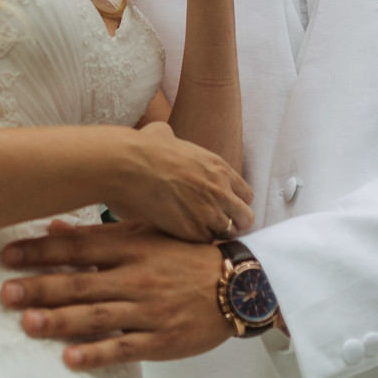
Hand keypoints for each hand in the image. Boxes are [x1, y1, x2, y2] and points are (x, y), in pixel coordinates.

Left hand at [0, 220, 236, 369]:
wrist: (240, 283)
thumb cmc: (187, 255)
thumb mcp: (146, 234)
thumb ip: (99, 235)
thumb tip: (55, 229)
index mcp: (131, 246)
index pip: (77, 247)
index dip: (40, 251)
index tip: (8, 255)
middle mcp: (136, 276)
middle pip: (80, 282)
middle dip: (40, 287)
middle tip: (5, 292)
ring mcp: (148, 309)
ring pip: (97, 315)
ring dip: (60, 320)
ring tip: (27, 323)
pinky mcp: (161, 340)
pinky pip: (124, 347)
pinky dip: (96, 354)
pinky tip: (70, 358)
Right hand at [112, 122, 253, 242]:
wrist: (131, 166)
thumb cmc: (145, 147)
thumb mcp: (167, 135)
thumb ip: (174, 140)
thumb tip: (163, 135)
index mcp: (220, 169)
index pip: (246, 195)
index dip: (236, 202)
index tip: (224, 207)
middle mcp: (221, 191)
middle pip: (246, 218)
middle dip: (235, 222)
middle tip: (218, 224)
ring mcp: (209, 213)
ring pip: (228, 233)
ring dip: (215, 233)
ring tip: (197, 229)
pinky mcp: (193, 231)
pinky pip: (205, 242)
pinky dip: (197, 240)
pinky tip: (184, 232)